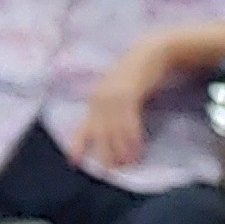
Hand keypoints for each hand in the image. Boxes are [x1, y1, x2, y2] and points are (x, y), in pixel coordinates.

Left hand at [76, 40, 166, 170]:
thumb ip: (114, 107)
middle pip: (100, 133)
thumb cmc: (137, 73)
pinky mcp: (129, 95)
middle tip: (111, 170)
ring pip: (115, 131)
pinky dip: (132, 139)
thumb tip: (112, 130)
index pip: (84, 127)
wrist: (151, 52)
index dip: (78, 145)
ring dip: (122, 150)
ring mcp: (114, 97)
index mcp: (96, 100)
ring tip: (127, 165)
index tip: (74, 162)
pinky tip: (136, 151)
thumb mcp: (119, 91)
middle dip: (104, 154)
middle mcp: (101, 100)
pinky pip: (130, 123)